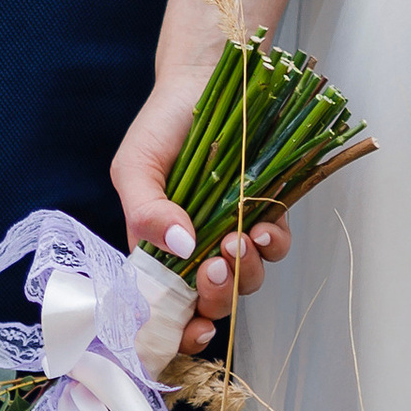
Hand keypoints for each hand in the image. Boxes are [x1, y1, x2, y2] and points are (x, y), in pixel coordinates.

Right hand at [111, 66, 288, 355]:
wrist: (206, 78)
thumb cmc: (162, 125)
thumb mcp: (136, 166)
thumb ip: (146, 211)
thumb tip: (179, 248)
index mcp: (159, 249)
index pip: (167, 305)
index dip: (180, 331)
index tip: (194, 332)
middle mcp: (197, 248)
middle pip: (211, 300)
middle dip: (218, 296)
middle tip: (215, 265)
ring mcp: (232, 229)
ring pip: (247, 278)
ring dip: (246, 271)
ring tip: (238, 238)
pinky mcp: (263, 208)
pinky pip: (274, 243)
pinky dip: (271, 243)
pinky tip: (262, 226)